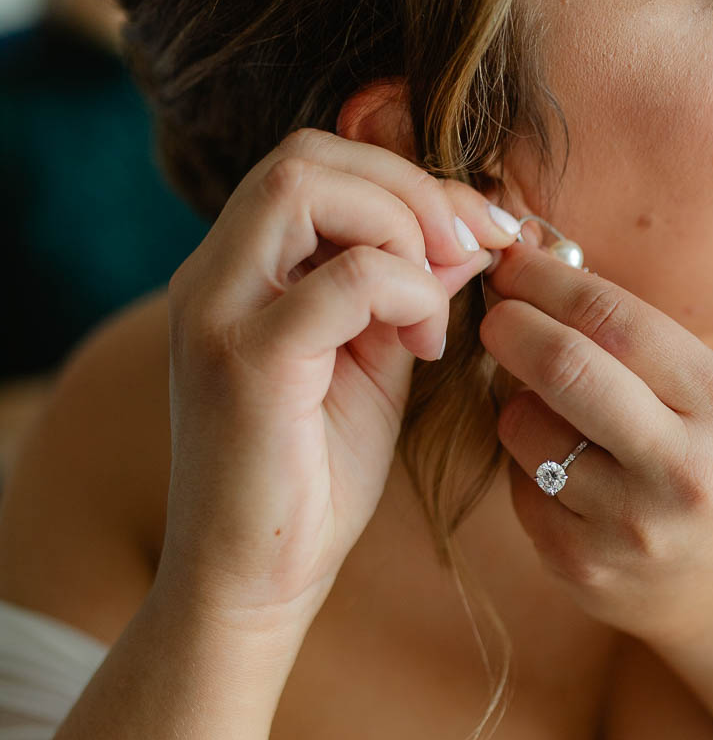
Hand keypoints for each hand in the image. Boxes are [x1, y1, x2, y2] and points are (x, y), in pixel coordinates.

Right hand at [157, 129, 520, 631]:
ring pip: (308, 185)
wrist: (254, 584)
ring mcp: (218, 315)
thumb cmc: (313, 482)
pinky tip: (424, 349)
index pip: (311, 163)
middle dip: (410, 187)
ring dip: (405, 226)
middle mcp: (211, 279)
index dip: (403, 179)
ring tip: (439, 302)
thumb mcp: (371, 366)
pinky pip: (347, 278)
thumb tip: (468, 232)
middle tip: (470, 250)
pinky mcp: (247, 364)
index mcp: (235, 273)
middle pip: (306, 155)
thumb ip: (406, 293)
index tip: (474, 234)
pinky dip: (408, 293)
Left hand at [479, 236, 712, 652]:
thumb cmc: (711, 461)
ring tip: (541, 405)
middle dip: (511, 326)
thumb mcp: (709, 394)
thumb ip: (634, 339)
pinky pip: (518, 485)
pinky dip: (523, 459)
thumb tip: (531, 267)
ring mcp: (628, 525)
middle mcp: (681, 469)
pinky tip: (556, 467)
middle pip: (565, 368)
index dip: (549, 281)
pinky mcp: (581, 565)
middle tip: (495, 314)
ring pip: (524, 428)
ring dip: (514, 401)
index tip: (512, 263)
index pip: (615, 321)